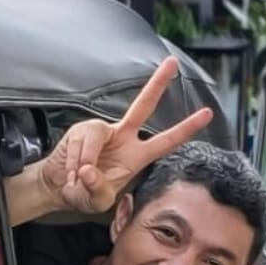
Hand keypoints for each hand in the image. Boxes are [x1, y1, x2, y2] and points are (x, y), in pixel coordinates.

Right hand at [38, 56, 213, 213]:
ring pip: (96, 135)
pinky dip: (73, 162)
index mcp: (136, 156)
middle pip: (142, 106)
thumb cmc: (83, 193)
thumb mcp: (96, 201)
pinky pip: (79, 143)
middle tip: (173, 63)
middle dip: (157, 84)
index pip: (166, 140)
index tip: (207, 113)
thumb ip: (98, 190)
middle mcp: (122, 137)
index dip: (186, 128)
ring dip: (85, 160)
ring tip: (78, 178)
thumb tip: (90, 171)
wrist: (58, 185)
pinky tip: (70, 172)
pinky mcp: (80, 130)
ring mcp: (102, 132)